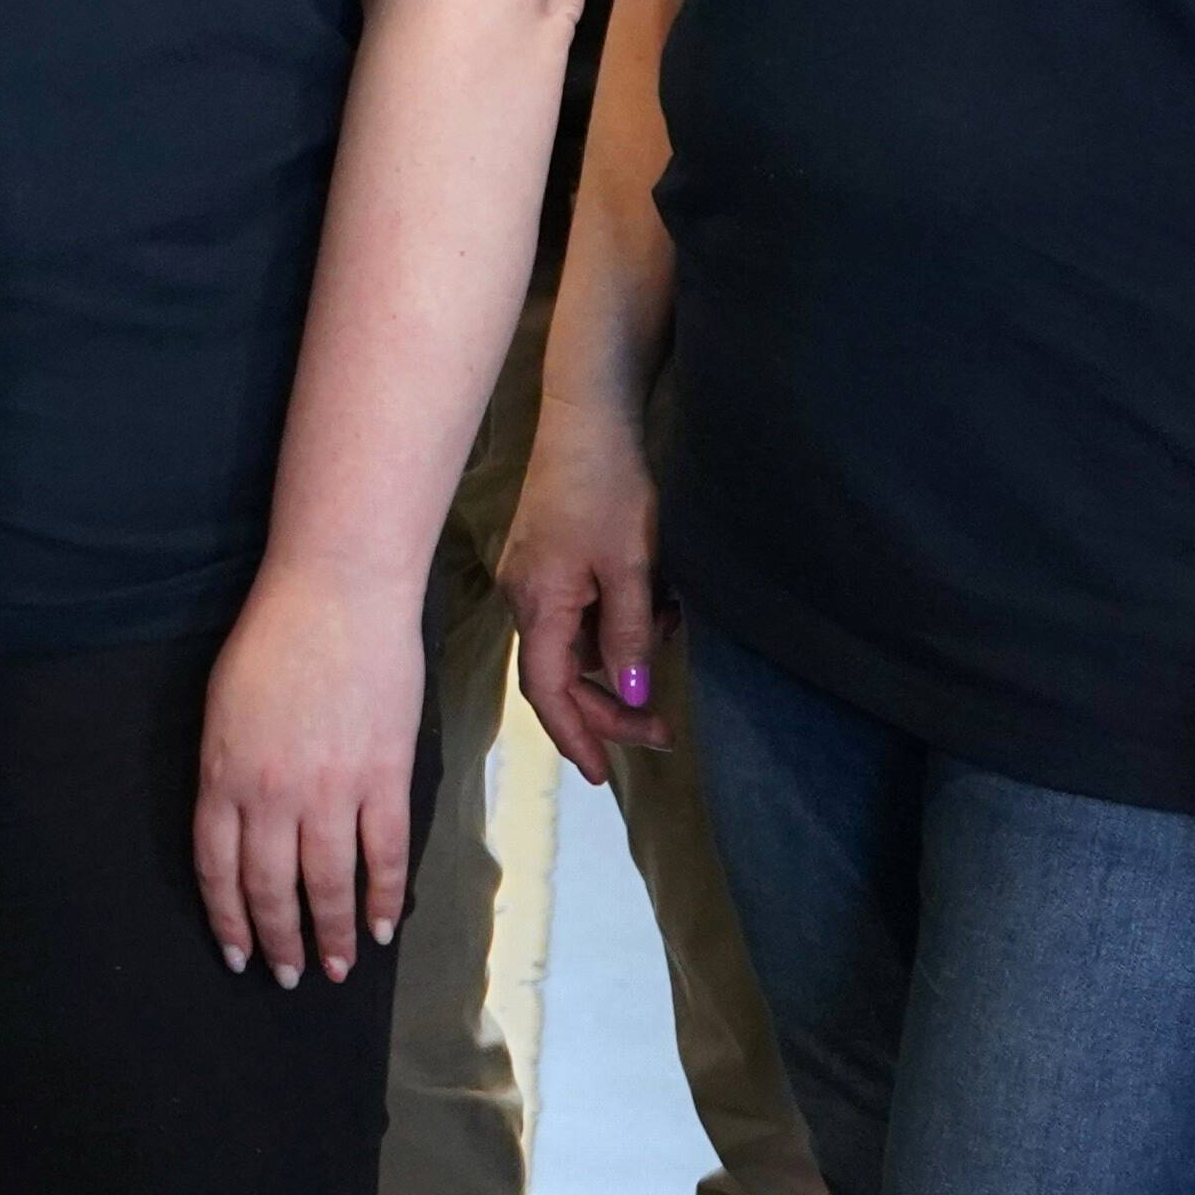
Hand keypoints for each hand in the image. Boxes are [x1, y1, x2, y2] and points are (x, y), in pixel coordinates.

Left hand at [195, 560, 423, 987]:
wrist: (336, 595)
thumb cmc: (273, 639)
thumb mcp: (223, 708)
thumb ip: (227, 772)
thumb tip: (240, 827)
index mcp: (223, 775)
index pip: (217, 869)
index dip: (228, 920)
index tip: (236, 954)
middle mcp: (272, 794)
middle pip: (271, 889)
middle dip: (278, 942)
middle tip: (286, 978)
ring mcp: (331, 789)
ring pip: (328, 885)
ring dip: (331, 935)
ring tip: (338, 969)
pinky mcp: (384, 777)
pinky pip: (383, 855)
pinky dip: (383, 897)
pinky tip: (382, 925)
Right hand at [498, 400, 672, 788]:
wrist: (587, 419)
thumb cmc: (608, 489)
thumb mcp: (630, 567)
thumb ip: (629, 636)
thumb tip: (631, 696)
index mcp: (537, 604)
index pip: (547, 691)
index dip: (574, 736)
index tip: (602, 775)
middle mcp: (524, 597)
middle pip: (559, 676)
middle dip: (607, 708)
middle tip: (663, 731)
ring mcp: (533, 577)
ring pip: (572, 646)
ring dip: (617, 661)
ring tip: (670, 644)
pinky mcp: (547, 560)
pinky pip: (578, 616)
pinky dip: (614, 627)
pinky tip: (654, 610)